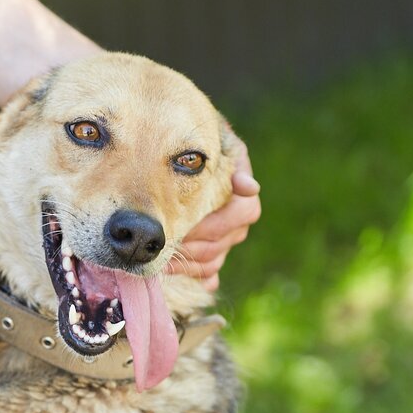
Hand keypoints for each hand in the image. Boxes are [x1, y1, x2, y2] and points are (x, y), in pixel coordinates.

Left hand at [168, 133, 260, 290]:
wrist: (174, 140)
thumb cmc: (198, 137)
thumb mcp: (217, 137)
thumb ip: (234, 158)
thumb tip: (250, 188)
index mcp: (242, 193)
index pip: (244, 212)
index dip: (219, 222)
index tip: (190, 223)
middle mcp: (236, 219)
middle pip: (224, 242)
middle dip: (197, 245)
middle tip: (167, 243)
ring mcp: (224, 238)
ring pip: (214, 260)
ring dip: (190, 262)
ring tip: (161, 258)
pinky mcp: (210, 253)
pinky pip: (208, 273)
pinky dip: (194, 275)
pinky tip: (172, 270)